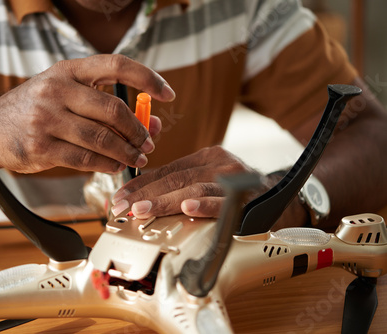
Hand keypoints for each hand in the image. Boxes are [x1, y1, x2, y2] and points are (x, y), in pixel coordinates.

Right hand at [0, 54, 173, 173]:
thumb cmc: (34, 111)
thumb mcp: (66, 96)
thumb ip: (106, 106)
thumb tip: (152, 123)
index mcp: (67, 70)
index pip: (115, 65)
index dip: (147, 78)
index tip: (168, 94)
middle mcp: (56, 89)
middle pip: (113, 109)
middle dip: (138, 130)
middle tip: (148, 143)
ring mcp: (46, 118)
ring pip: (102, 138)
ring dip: (126, 152)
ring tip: (138, 158)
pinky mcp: (40, 147)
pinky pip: (85, 159)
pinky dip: (106, 164)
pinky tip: (115, 165)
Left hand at [111, 146, 268, 218]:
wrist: (283, 198)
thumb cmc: (239, 191)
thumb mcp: (210, 179)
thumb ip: (182, 183)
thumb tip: (145, 195)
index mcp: (205, 157)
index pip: (166, 169)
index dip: (140, 183)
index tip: (120, 196)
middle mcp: (217, 162)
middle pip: (174, 177)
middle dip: (143, 194)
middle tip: (122, 206)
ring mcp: (232, 176)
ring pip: (192, 187)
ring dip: (163, 200)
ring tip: (141, 210)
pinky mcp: (247, 195)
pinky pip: (223, 200)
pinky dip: (204, 204)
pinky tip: (187, 207)